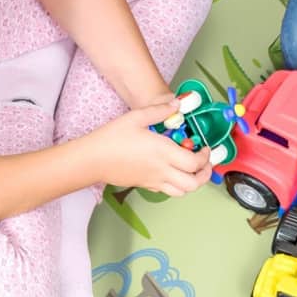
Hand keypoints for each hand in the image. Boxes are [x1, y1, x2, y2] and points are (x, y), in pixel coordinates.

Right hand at [88, 99, 214, 195]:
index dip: (205, 157)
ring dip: (192, 182)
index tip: (204, 148)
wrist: (92, 160)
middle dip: (204, 174)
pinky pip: (167, 191)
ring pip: (182, 191)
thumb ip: (159, 110)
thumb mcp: (136, 117)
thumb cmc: (111, 139)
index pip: (195, 162)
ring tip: (191, 169)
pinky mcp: (144, 185)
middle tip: (204, 163)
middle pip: (193, 183)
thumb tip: (177, 104)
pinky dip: (176, 185)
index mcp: (163, 152)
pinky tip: (171, 171)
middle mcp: (161, 170)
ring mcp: (153, 181)